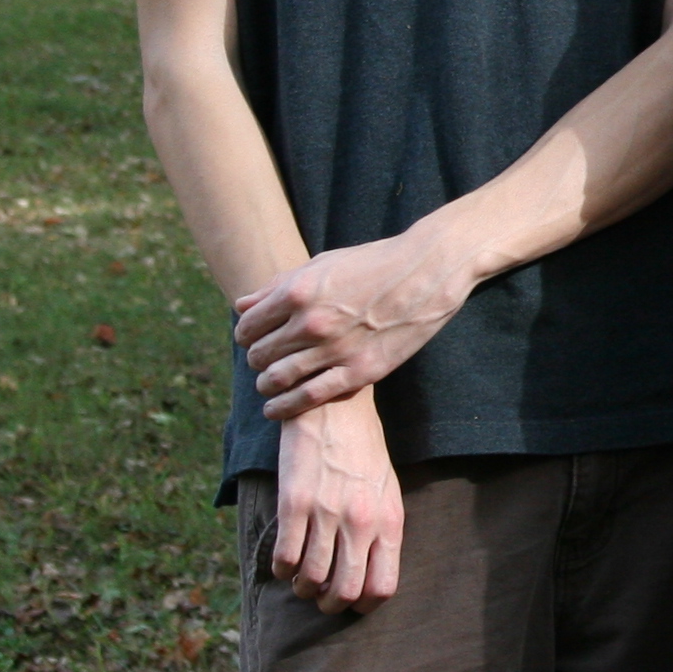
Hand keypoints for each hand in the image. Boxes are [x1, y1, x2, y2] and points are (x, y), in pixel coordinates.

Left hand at [237, 227, 480, 416]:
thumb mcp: (323, 263)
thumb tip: (242, 306)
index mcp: (298, 291)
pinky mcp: (360, 370)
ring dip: (266, 383)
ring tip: (269, 384)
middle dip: (256, 358)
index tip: (254, 338)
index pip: (247, 326)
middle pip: (258, 354)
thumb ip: (279, 285)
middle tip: (265, 359)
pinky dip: (283, 407)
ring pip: (276, 378)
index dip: (246, 334)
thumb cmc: (374, 263)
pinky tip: (274, 408)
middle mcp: (312, 321)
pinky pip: (308, 397)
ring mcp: (336, 348)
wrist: (430, 269)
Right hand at [272, 393, 403, 613]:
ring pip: (310, 580)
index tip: (349, 598)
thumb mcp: (387, 491)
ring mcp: (327, 513)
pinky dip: (281, 569)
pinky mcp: (295, 503)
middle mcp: (361, 522)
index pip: (382, 588)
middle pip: (344, 593)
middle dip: (328, 604)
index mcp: (389, 521)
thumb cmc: (363, 452)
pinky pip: (284, 558)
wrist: (336, 408)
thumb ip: (381, 531)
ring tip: (300, 576)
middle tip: (319, 593)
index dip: (362, 604)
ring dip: (301, 587)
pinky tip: (283, 560)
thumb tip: (369, 575)